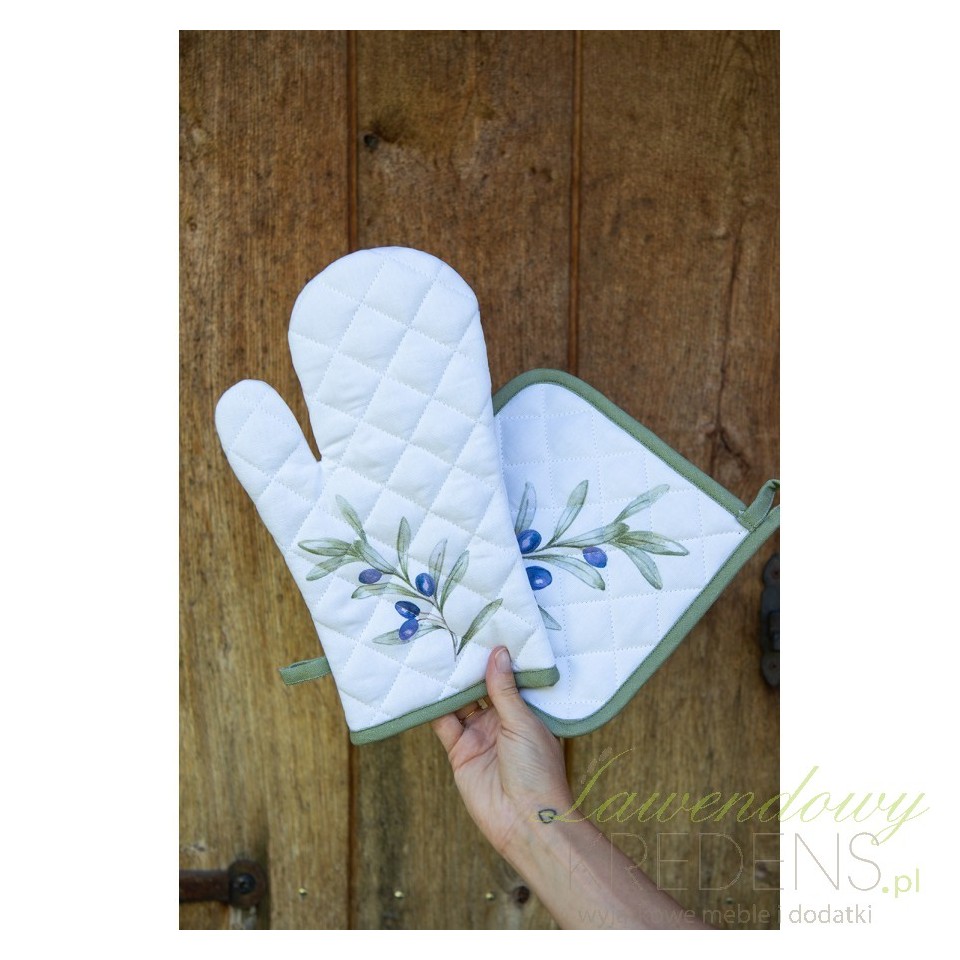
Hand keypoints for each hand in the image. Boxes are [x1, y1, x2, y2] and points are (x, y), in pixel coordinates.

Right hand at [432, 646, 572, 854]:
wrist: (525, 821)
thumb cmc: (537, 770)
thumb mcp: (523, 723)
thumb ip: (505, 690)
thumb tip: (499, 652)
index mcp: (525, 712)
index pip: (508, 678)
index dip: (496, 658)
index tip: (484, 629)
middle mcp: (501, 720)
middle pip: (480, 687)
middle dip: (469, 666)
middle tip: (454, 634)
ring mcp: (479, 735)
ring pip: (460, 702)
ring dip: (449, 683)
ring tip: (435, 652)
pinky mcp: (459, 750)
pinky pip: (443, 724)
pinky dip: (433, 707)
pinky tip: (424, 685)